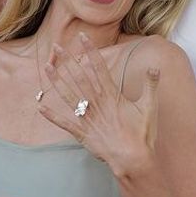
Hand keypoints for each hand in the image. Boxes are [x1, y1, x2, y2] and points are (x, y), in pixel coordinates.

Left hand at [36, 33, 158, 178]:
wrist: (132, 159)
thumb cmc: (142, 134)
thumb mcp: (150, 107)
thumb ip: (151, 86)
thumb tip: (155, 68)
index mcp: (112, 95)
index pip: (98, 67)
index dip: (90, 51)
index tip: (82, 37)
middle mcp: (97, 103)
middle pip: (79, 77)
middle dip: (67, 61)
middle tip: (56, 47)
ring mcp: (88, 118)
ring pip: (69, 95)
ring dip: (57, 81)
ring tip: (47, 67)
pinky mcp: (83, 133)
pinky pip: (64, 123)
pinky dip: (52, 116)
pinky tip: (40, 108)